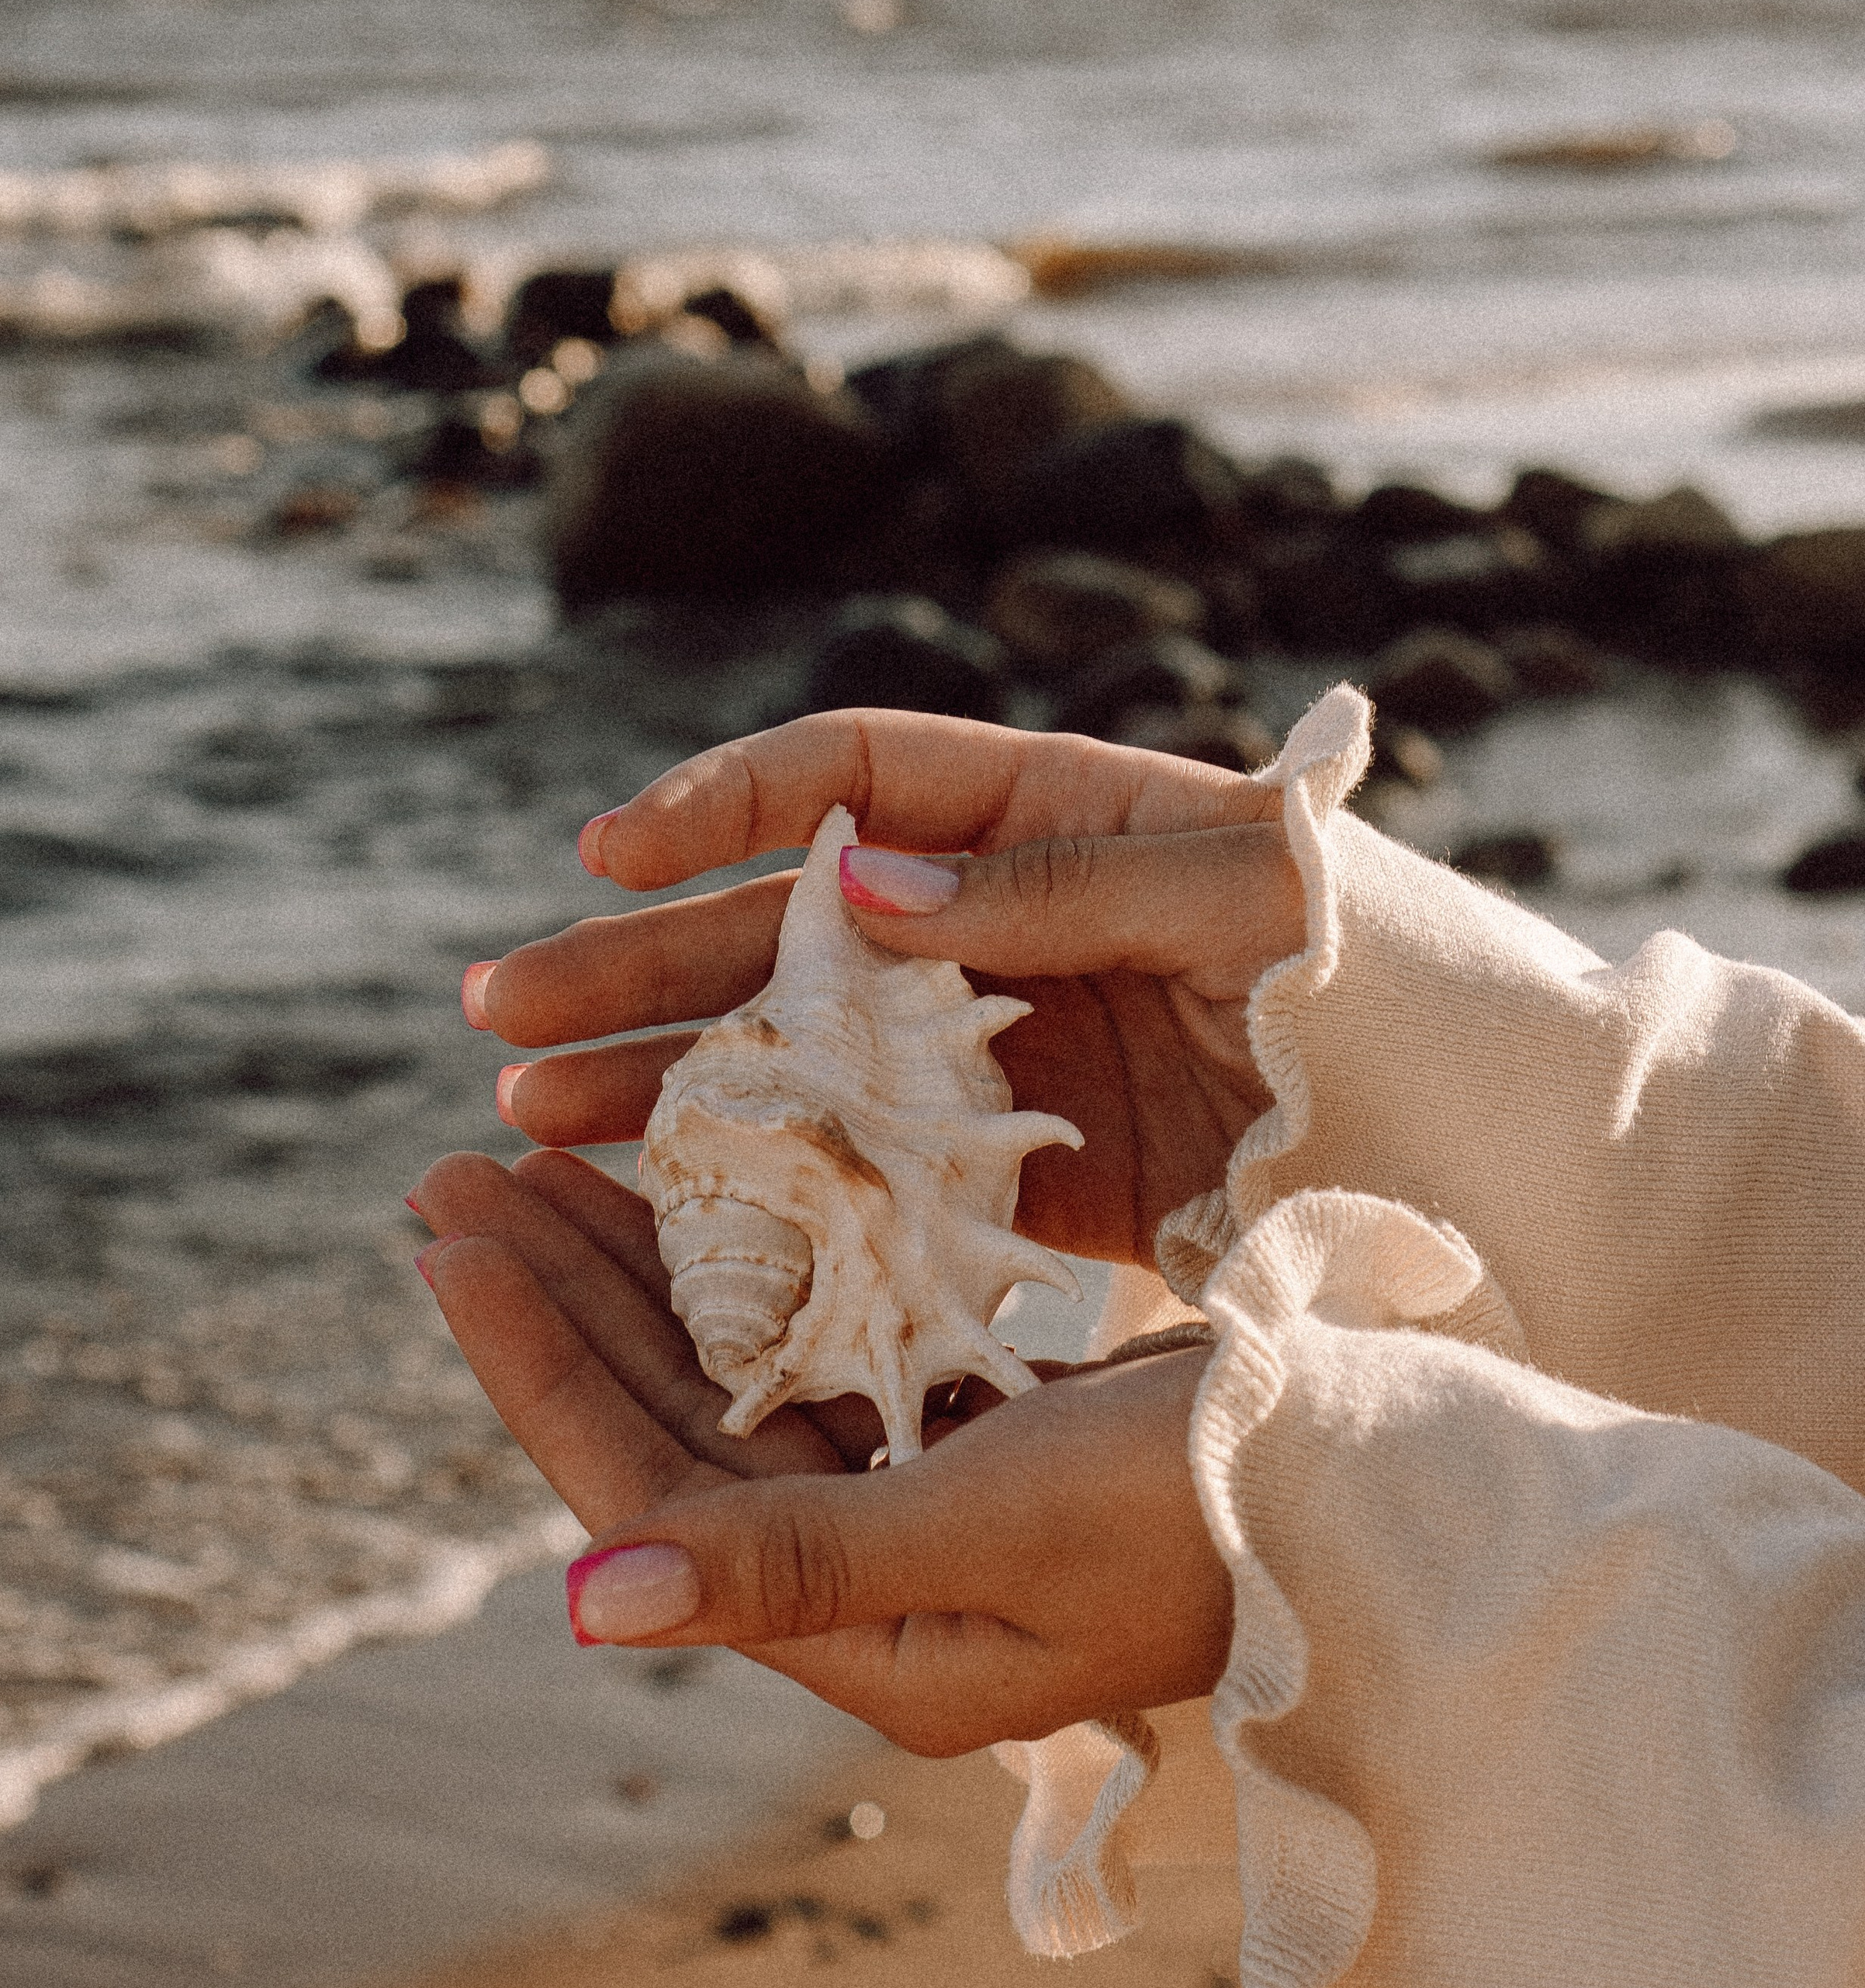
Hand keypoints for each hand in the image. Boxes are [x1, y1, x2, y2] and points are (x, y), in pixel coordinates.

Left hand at [410, 1144, 1229, 1752]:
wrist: (1393, 1487)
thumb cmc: (1212, 1509)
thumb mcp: (1000, 1530)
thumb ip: (797, 1561)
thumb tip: (586, 1604)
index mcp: (865, 1639)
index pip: (646, 1491)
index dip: (538, 1366)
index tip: (447, 1237)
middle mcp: (875, 1593)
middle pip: (670, 1429)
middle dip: (560, 1304)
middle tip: (455, 1179)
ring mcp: (926, 1519)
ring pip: (739, 1383)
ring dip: (643, 1279)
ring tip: (542, 1169)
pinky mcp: (980, 1451)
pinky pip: (826, 1357)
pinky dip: (760, 1275)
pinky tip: (708, 1196)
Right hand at [470, 708, 1304, 1264]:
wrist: (1484, 1133)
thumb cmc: (1382, 974)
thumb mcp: (1239, 898)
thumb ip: (1059, 886)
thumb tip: (862, 881)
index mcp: (1053, 813)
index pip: (853, 778)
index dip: (725, 804)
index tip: (610, 855)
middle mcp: (998, 922)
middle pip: (784, 927)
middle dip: (639, 963)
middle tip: (503, 1016)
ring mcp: (997, 1045)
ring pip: (798, 1051)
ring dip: (666, 1076)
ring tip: (531, 1119)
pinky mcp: (1017, 1165)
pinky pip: (865, 1162)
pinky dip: (768, 1181)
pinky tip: (659, 1209)